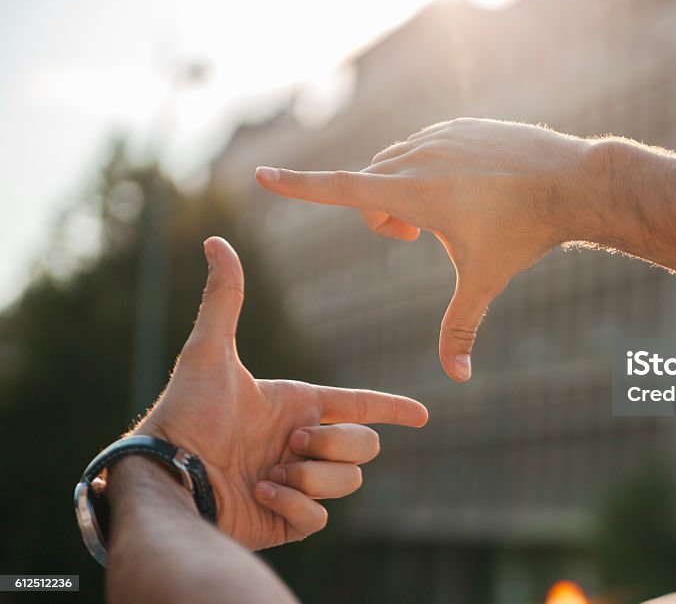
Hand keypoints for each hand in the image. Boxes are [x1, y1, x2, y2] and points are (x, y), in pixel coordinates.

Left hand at [133, 237, 428, 549]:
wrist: (166, 476)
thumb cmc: (185, 412)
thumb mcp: (208, 352)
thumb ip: (223, 298)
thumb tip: (215, 240)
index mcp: (298, 407)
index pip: (360, 406)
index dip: (393, 408)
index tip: (422, 416)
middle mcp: (302, 444)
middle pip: (365, 446)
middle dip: (335, 444)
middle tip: (290, 444)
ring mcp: (298, 484)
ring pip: (348, 482)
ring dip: (311, 476)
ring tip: (268, 473)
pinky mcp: (288, 521)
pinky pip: (320, 517)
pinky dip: (293, 505)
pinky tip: (260, 494)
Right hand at [255, 118, 600, 380]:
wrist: (573, 181)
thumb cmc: (525, 233)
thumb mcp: (484, 281)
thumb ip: (461, 328)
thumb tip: (458, 379)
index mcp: (413, 192)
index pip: (340, 189)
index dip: (298, 186)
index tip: (261, 175)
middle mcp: (418, 156)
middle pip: (368, 185)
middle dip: (380, 215)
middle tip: (415, 238)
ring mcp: (440, 134)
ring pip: (394, 163)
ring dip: (401, 190)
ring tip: (441, 215)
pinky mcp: (460, 125)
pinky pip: (423, 146)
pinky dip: (427, 170)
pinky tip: (467, 187)